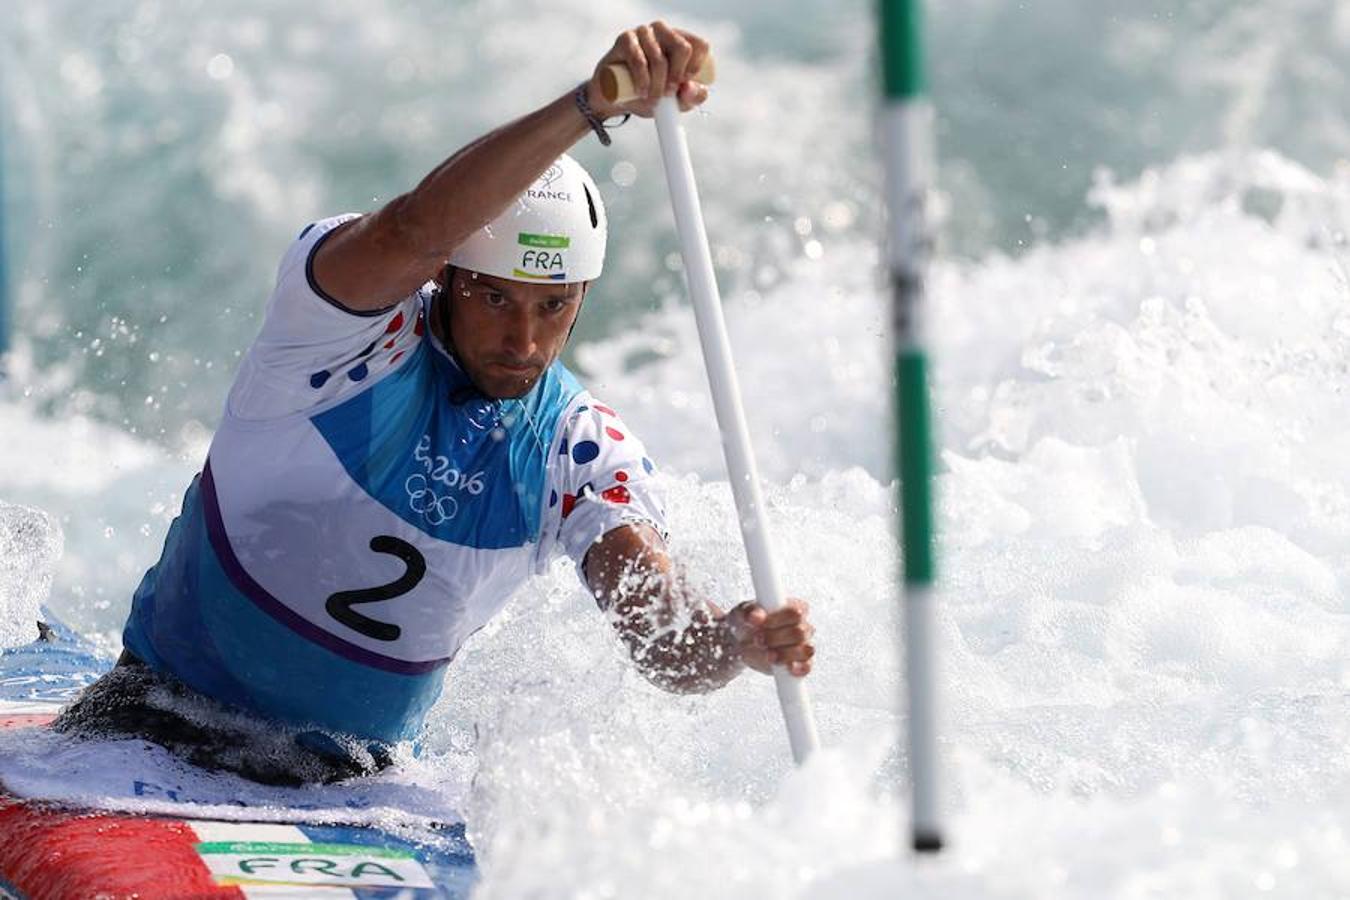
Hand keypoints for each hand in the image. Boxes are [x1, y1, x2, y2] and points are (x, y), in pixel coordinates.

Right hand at [588, 21, 710, 118]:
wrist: (613, 98)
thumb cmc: (646, 95)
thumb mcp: (674, 102)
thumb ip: (691, 98)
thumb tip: (690, 87)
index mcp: (680, 40)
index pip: (700, 45)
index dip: (696, 67)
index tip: (685, 85)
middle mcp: (663, 31)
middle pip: (682, 48)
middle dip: (677, 76)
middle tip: (668, 94)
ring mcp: (643, 32)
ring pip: (659, 58)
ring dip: (658, 85)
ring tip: (652, 100)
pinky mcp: (625, 39)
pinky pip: (639, 60)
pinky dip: (643, 80)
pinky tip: (641, 92)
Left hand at [724, 598, 814, 677]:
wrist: (740, 643)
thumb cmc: (745, 623)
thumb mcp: (741, 613)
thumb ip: (748, 612)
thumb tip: (755, 616)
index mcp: (794, 608)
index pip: (796, 612)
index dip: (777, 619)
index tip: (759, 623)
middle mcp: (802, 626)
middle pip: (800, 633)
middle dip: (776, 638)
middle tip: (758, 640)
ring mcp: (802, 645)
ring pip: (805, 650)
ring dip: (785, 654)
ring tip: (767, 655)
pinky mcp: (799, 663)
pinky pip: (807, 667)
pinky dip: (799, 668)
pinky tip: (787, 668)